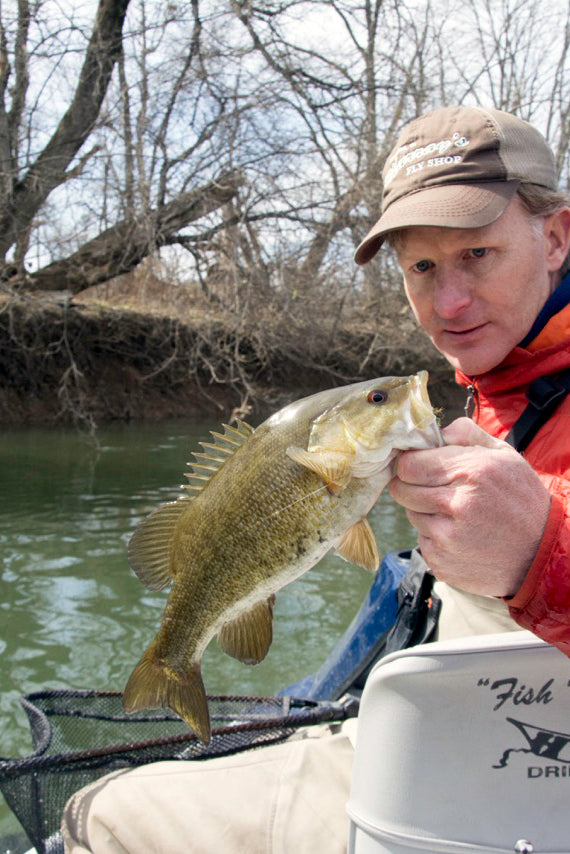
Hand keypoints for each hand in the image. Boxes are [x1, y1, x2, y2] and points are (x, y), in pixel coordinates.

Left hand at [388, 417, 550, 596]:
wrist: (540, 552)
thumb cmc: (519, 498)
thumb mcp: (503, 454)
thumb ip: (465, 434)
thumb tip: (431, 433)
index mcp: (472, 471)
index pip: (409, 464)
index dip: (410, 464)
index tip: (419, 466)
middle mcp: (458, 504)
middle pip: (401, 489)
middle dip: (412, 486)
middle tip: (433, 488)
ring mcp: (448, 538)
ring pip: (411, 514)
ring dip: (424, 511)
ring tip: (455, 513)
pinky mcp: (441, 562)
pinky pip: (421, 540)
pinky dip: (433, 536)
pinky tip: (459, 535)